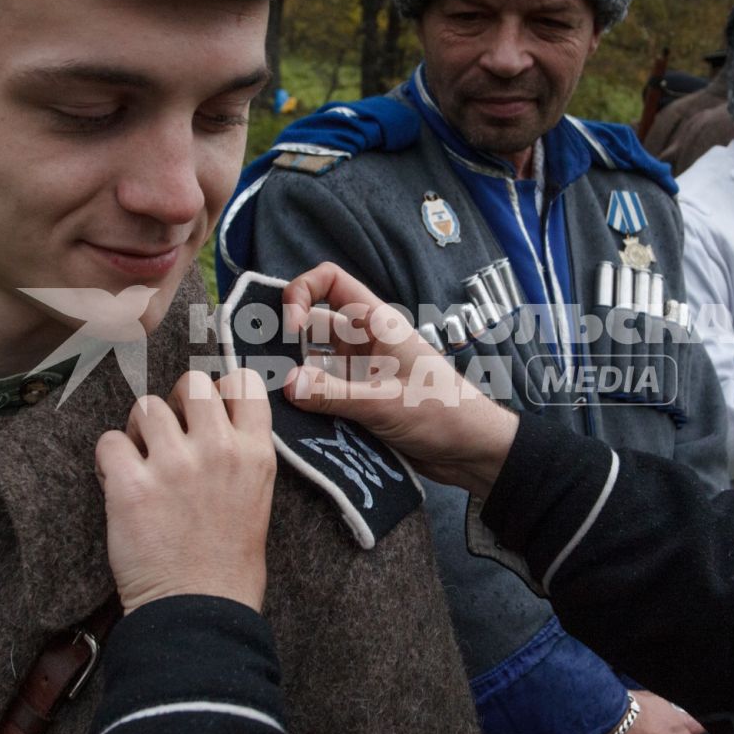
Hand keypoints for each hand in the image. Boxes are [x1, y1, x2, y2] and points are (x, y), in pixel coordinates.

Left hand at [94, 368, 274, 613]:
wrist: (199, 611)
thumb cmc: (228, 565)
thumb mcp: (256, 498)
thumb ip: (239, 455)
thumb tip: (211, 423)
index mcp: (255, 454)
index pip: (242, 383)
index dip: (218, 390)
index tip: (205, 409)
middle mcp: (218, 450)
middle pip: (190, 383)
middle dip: (174, 402)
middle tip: (167, 433)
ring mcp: (174, 465)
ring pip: (145, 406)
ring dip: (138, 429)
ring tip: (140, 460)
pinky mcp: (132, 485)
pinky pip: (109, 441)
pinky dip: (108, 460)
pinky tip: (118, 482)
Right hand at [281, 262, 519, 498]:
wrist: (472, 451)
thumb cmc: (445, 413)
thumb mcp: (386, 402)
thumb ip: (335, 395)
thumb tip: (287, 384)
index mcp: (375, 323)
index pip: (330, 281)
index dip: (302, 293)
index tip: (290, 329)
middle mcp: (362, 342)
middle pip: (310, 326)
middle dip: (284, 342)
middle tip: (261, 368)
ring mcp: (357, 372)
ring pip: (310, 364)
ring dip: (293, 378)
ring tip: (270, 399)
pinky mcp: (356, 401)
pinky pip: (320, 394)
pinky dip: (304, 404)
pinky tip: (288, 421)